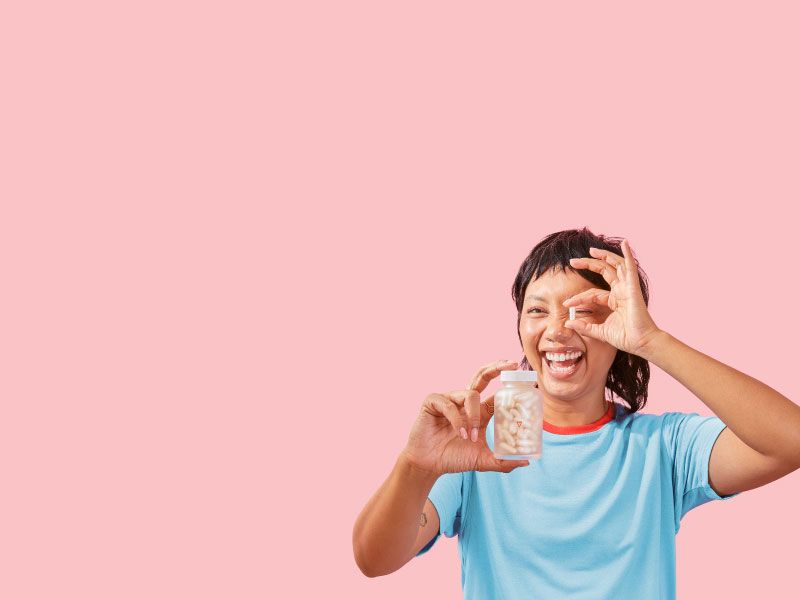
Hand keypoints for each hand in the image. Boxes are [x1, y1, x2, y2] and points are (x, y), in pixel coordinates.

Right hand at [401, 359, 531, 475]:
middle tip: (511, 365)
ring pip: (470, 394)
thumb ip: (503, 461)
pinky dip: (457, 419)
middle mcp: (464, 402)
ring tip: (471, 437)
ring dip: (474, 415)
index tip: (521, 374)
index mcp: (478, 411)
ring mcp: (449, 400)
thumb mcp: (483, 460)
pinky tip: (458, 433)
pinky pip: (449, 404)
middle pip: (482, 377)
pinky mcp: (433, 402)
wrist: (430, 465)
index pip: (495, 392)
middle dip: (497, 368)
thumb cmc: (454, 459)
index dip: (507, 383)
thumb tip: (527, 462)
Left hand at [563, 238, 662, 357]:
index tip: (566, 304)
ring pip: (615, 265)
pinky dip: (628, 255)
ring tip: (591, 250)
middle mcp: (621, 291)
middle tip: (572, 262)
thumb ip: (584, 326)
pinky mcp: (633, 288)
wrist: (641, 343)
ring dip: (604, 256)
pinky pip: (630, 268)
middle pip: (604, 271)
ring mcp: (628, 288)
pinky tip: (625, 244)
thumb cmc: (626, 338)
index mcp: (614, 300)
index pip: (592, 293)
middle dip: (588, 264)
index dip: (578, 297)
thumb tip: (567, 323)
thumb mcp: (600, 331)